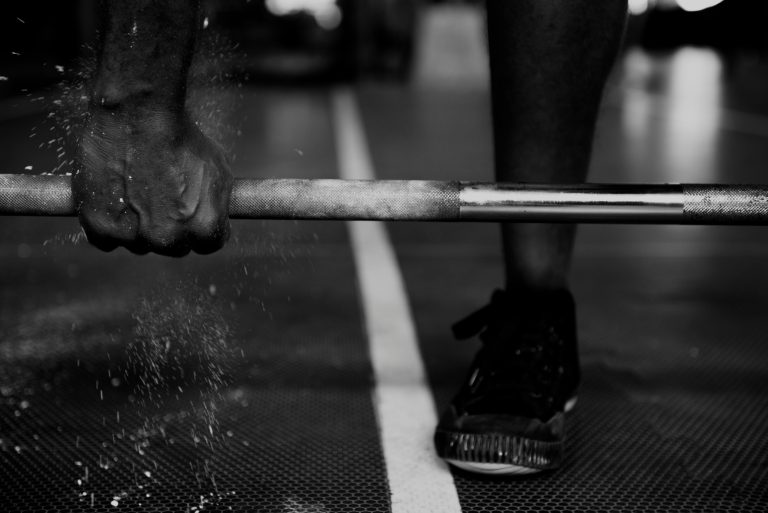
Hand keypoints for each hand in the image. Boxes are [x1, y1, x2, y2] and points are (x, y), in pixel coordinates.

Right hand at [73, 109, 232, 256]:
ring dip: (137, 227)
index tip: (190, 210)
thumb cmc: (181, 136)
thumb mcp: (218, 170)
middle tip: (160, 197)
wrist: (139, 113)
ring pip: (138, 244)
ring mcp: (133, 236)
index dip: (199, 224)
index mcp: (205, 228)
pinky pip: (105, 240)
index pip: (207, 244)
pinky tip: (113, 200)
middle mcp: (170, 238)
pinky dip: (107, 225)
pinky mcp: (99, 226)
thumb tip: (217, 215)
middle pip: (172, 246)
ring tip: (135, 190)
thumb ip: (217, 203)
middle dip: (170, 227)